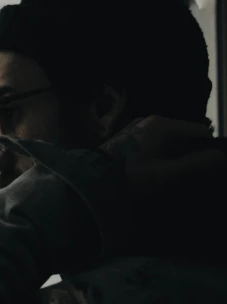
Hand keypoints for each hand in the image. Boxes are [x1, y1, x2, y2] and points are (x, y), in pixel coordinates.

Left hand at [99, 115, 224, 190]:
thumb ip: (195, 165)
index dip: (207, 150)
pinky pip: (153, 144)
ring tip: (170, 176)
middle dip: (190, 154)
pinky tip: (155, 171)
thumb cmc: (130, 178)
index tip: (205, 169)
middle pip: (184, 136)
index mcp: (162, 125)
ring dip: (174, 156)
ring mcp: (136, 129)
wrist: (90, 182)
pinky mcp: (127, 139)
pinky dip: (159, 155)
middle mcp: (150, 121)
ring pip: (169, 140)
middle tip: (187, 176)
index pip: (200, 132)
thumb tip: (219, 157)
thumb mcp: (166, 174)